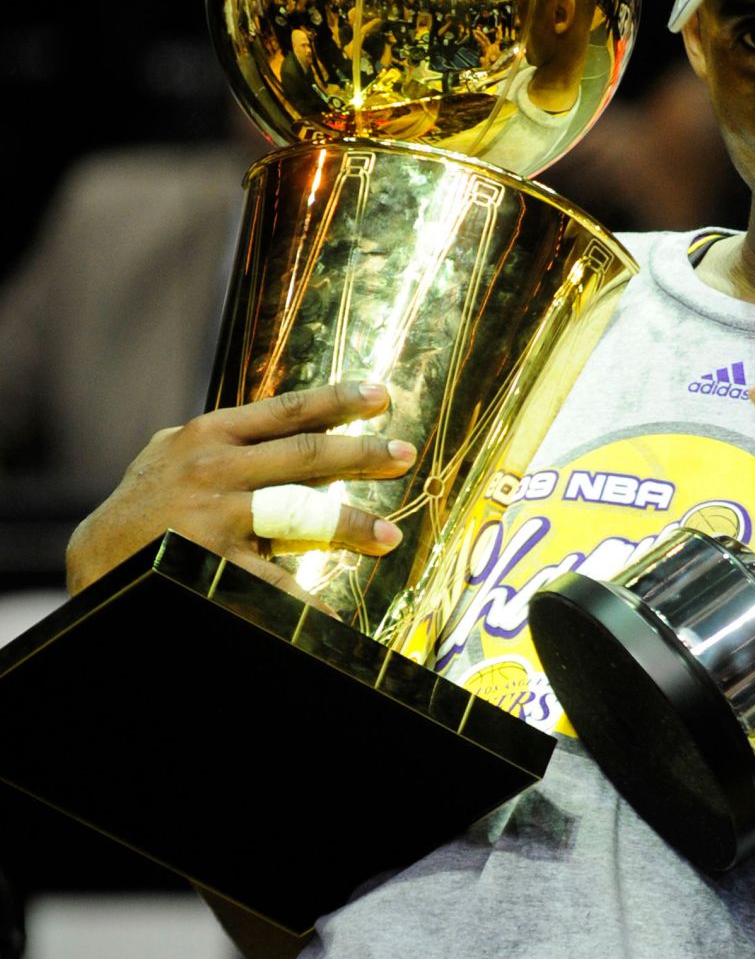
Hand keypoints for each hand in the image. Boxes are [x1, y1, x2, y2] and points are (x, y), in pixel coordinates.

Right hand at [66, 382, 415, 597]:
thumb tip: (280, 419)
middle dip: (362, 454)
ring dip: (351, 524)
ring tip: (387, 535)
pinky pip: (271, 581)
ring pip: (300, 512)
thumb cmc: (142, 505)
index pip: (286, 411)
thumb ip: (221, 438)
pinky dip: (306, 599)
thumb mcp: (173, 455)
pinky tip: (337, 614)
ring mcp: (213, 516)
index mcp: (210, 436)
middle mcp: (214, 468)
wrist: (97, 559)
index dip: (337, 400)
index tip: (379, 394)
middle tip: (403, 455)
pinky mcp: (210, 563)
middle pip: (305, 456)